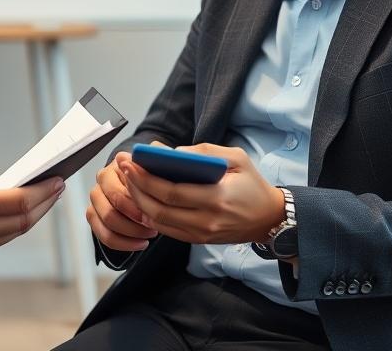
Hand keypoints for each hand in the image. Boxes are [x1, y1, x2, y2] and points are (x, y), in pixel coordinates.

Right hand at [0, 101, 64, 271]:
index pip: (19, 201)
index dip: (43, 192)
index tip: (57, 180)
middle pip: (25, 219)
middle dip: (46, 203)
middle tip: (58, 188)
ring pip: (16, 232)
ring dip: (34, 216)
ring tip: (45, 199)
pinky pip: (2, 241)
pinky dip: (16, 227)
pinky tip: (21, 214)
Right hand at [85, 152, 157, 250]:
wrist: (146, 182)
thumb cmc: (155, 176)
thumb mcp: (160, 166)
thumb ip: (160, 161)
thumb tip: (160, 160)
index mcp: (118, 165)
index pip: (122, 188)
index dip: (138, 204)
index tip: (154, 211)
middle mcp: (103, 178)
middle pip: (112, 207)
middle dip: (134, 221)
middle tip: (153, 226)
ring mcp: (97, 197)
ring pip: (106, 221)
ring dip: (130, 232)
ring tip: (149, 234)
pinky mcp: (94, 214)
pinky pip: (103, 235)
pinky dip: (122, 243)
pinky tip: (139, 243)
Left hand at [120, 143, 283, 243]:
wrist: (270, 219)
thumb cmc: (252, 184)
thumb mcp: (236, 158)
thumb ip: (204, 152)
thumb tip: (170, 152)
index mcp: (216, 199)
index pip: (171, 192)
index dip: (146, 179)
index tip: (130, 162)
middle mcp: (206, 221)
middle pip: (159, 209)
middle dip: (135, 187)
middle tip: (122, 167)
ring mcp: (201, 234)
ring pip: (158, 222)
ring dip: (138, 201)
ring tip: (128, 179)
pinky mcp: (198, 240)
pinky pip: (166, 230)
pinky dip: (150, 214)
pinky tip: (141, 197)